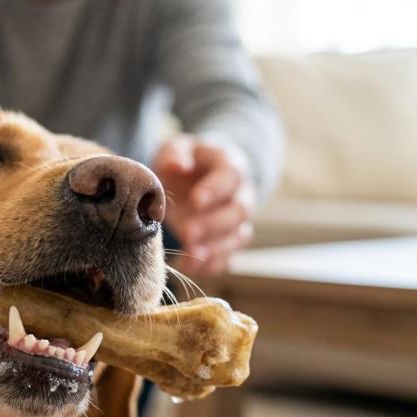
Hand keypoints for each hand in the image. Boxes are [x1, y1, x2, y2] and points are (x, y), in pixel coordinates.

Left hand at [153, 134, 254, 275]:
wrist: (194, 176)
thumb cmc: (184, 159)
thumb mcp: (176, 148)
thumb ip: (174, 154)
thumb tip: (175, 166)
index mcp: (230, 165)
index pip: (231, 177)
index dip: (215, 190)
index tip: (194, 201)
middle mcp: (241, 193)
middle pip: (239, 211)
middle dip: (213, 225)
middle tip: (187, 233)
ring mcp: (238, 219)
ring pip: (238, 237)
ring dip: (215, 249)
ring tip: (190, 255)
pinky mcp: (228, 240)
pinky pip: (229, 256)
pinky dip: (212, 265)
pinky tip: (191, 268)